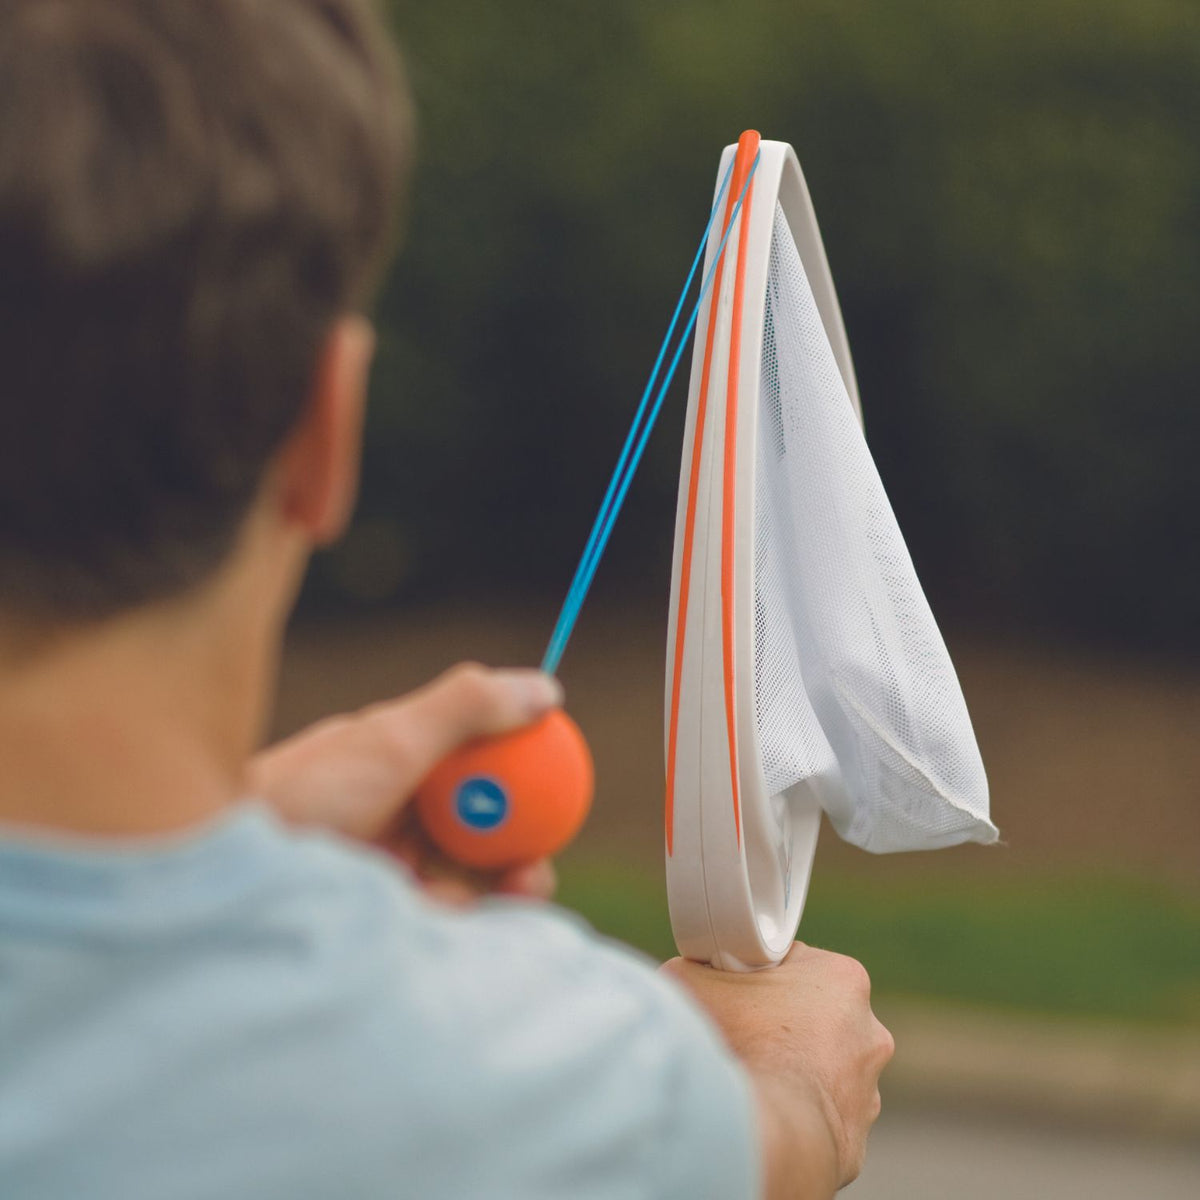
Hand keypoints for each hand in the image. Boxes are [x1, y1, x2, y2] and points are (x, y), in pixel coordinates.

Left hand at [247, 663, 563, 903]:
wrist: (229, 877)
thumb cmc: (305, 796)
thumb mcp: (392, 740)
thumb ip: (468, 708)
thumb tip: (545, 685)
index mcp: (403, 757)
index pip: (480, 754)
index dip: (524, 767)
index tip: (560, 783)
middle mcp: (400, 805)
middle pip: (482, 818)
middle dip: (521, 836)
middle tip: (542, 858)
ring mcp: (390, 860)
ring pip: (470, 869)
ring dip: (505, 879)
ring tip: (526, 887)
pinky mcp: (385, 909)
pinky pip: (445, 910)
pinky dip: (467, 912)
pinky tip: (464, 913)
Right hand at [663, 943, 893, 1197]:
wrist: (763, 1131)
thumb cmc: (740, 1045)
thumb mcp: (693, 979)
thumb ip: (694, 965)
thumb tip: (686, 971)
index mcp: (843, 979)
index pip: (797, 962)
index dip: (761, 974)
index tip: (738, 988)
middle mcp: (868, 1032)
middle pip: (812, 1015)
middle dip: (778, 1022)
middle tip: (740, 1032)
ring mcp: (867, 1090)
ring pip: (820, 1068)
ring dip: (792, 1070)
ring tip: (754, 1076)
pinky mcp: (854, 1139)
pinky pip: (819, 1117)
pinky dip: (796, 1114)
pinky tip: (768, 1111)